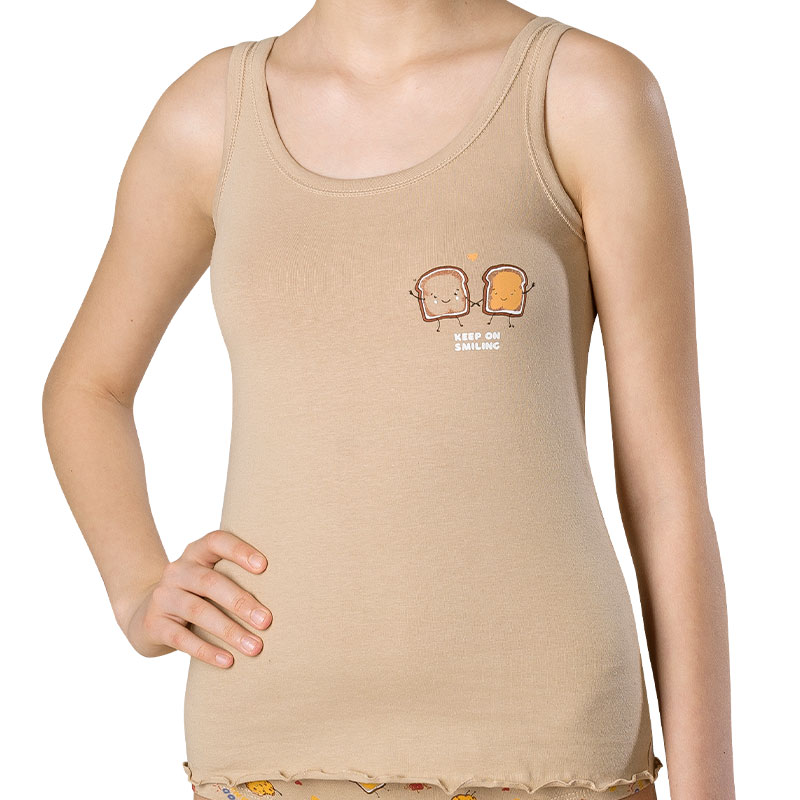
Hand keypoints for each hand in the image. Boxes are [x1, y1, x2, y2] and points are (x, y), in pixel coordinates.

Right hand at [121, 529, 271, 667]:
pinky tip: (228, 661)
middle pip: (210, 582)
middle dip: (241, 602)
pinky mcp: (154, 624)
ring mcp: (163, 596)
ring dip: (230, 631)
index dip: (239, 551)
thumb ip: (236, 579)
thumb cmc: (197, 596)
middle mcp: (177, 570)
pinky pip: (182, 638)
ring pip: (198, 611)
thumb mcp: (211, 580)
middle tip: (267, 621)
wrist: (147, 616)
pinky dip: (207, 651)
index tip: (264, 566)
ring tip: (255, 647)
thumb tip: (287, 598)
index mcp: (196, 553)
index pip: (217, 541)